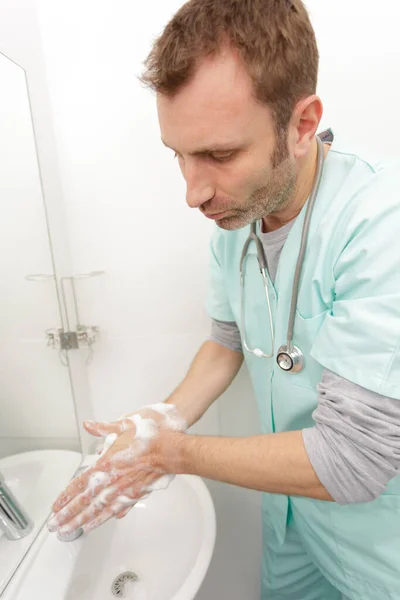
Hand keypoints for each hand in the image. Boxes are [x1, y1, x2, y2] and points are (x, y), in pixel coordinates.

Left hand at [47, 404, 185, 534]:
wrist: (170, 449)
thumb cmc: (149, 437)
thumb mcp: (124, 425)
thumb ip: (104, 428)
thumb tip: (89, 425)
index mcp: (107, 464)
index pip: (81, 484)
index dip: (67, 496)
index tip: (56, 506)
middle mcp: (113, 481)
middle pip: (86, 502)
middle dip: (69, 515)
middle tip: (55, 526)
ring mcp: (124, 491)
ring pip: (99, 510)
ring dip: (82, 521)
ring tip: (69, 530)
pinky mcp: (135, 495)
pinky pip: (115, 510)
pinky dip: (103, 519)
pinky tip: (94, 524)